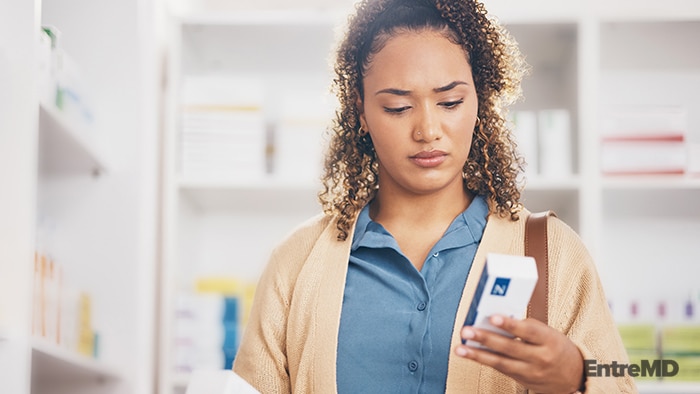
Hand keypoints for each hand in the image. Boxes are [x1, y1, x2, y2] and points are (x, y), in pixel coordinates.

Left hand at [454, 315, 583, 393]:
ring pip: (501, 362)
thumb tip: (497, 320)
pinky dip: (485, 361)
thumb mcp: (548, 333)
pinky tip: (471, 354)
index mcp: (549, 340)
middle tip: (467, 331)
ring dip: (477, 355)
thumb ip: (526, 327)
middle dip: (486, 339)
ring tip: (460, 348)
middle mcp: (541, 357)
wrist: (574, 376)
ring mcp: (531, 371)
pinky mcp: (523, 380)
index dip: (511, 324)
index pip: (529, 331)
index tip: (494, 318)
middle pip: (510, 347)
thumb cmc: (557, 347)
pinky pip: (501, 369)